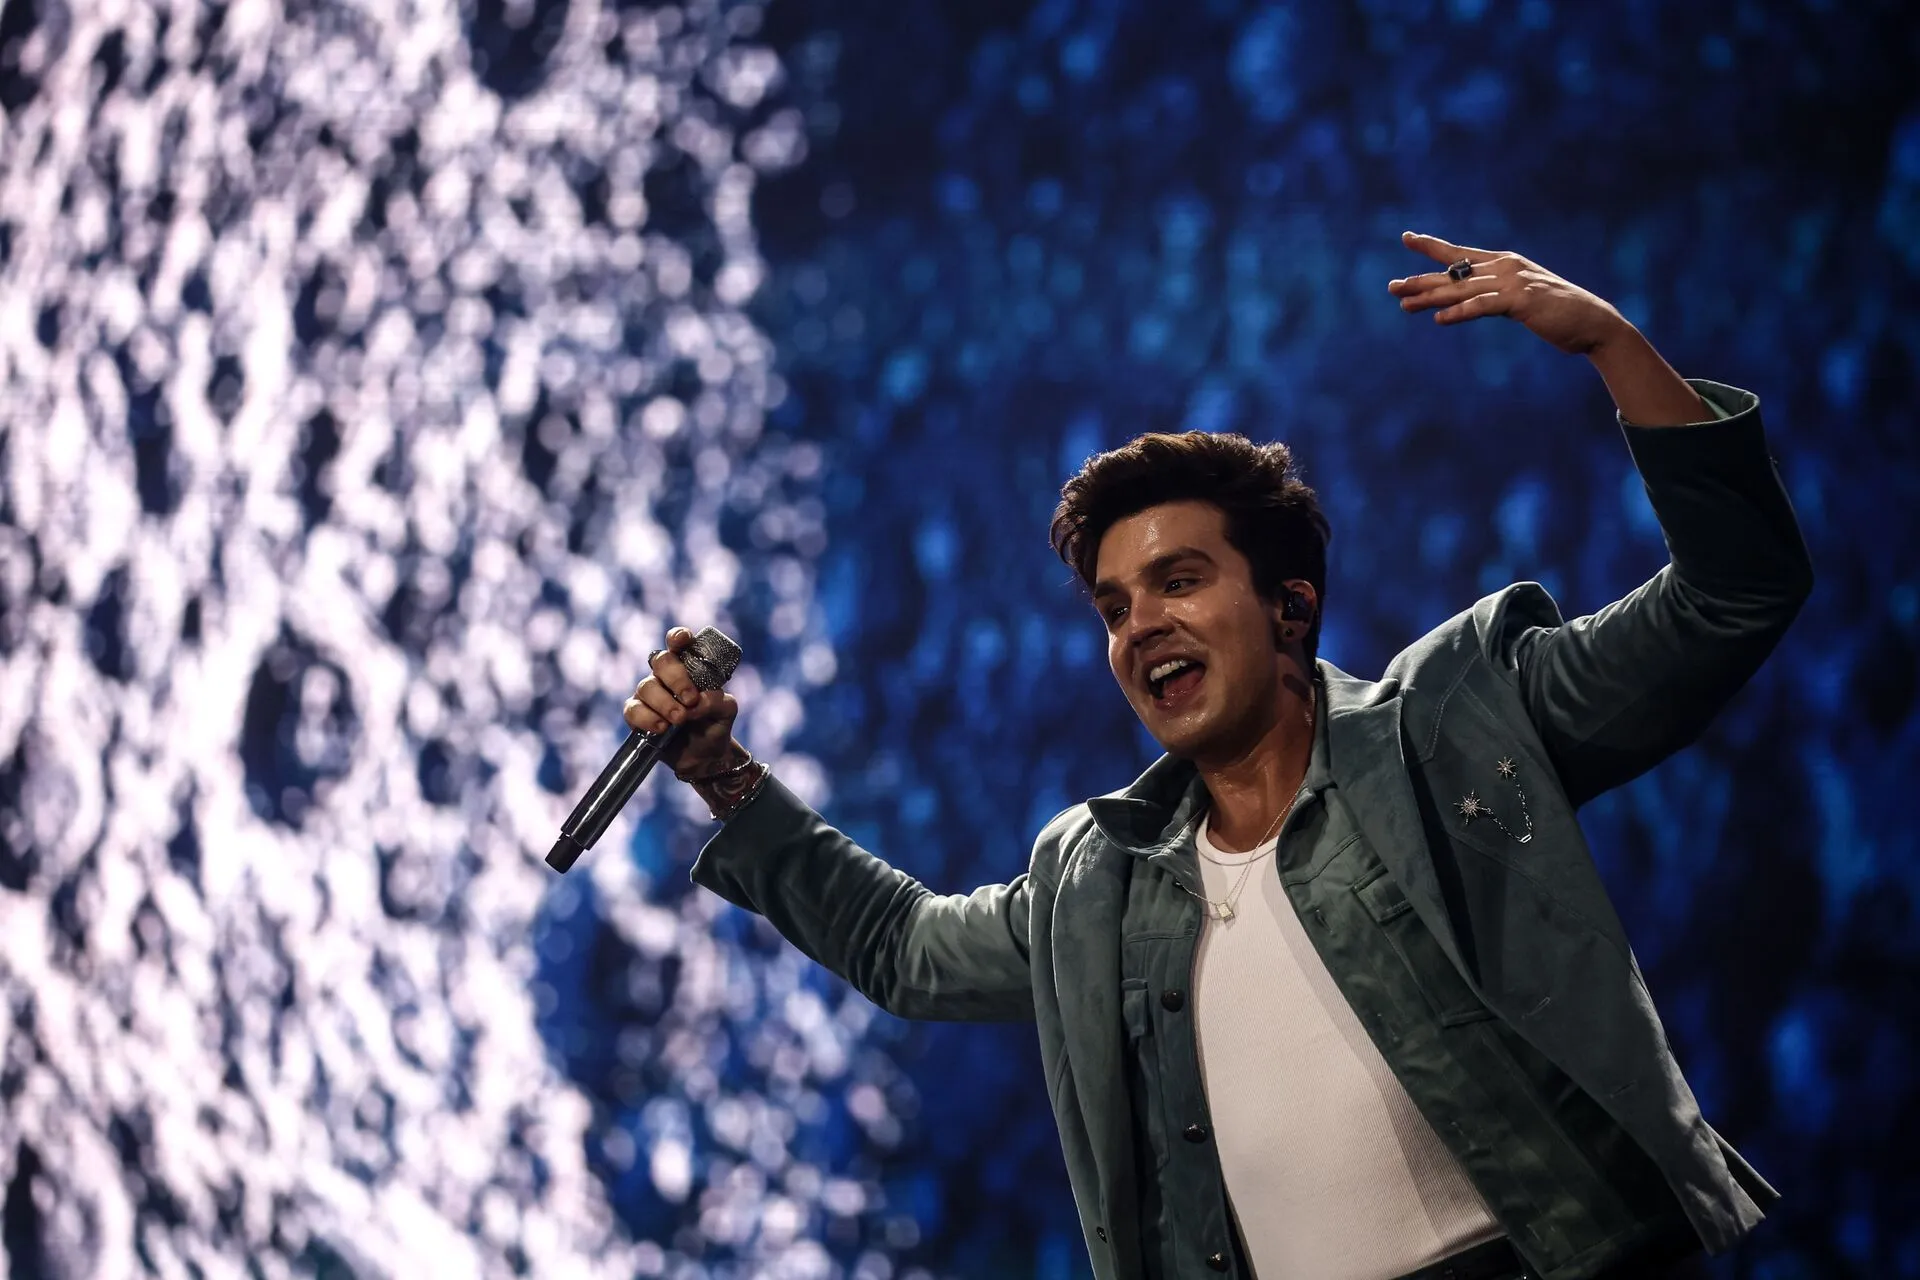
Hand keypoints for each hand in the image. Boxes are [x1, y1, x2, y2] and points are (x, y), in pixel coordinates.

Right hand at [623, 627, 741, 777]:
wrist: (705, 756)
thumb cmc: (715, 725)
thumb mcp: (727, 710)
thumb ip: (716, 700)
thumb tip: (694, 702)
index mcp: (688, 667)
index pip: (678, 643)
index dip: (678, 637)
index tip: (683, 640)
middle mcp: (665, 676)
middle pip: (661, 661)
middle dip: (676, 679)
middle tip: (690, 700)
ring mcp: (649, 694)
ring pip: (647, 686)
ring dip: (665, 703)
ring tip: (679, 720)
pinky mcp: (637, 715)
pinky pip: (633, 709)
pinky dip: (647, 718)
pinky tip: (662, 728)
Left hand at [1388, 231, 1630, 355]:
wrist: (1592, 324)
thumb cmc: (1555, 313)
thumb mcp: (1517, 301)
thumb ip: (1490, 297)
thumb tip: (1461, 303)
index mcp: (1504, 263)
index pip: (1460, 254)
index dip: (1432, 246)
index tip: (1407, 238)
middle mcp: (1506, 267)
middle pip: (1454, 273)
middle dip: (1420, 280)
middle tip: (1390, 287)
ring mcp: (1514, 282)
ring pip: (1463, 289)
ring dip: (1431, 297)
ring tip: (1404, 304)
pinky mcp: (1522, 301)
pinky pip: (1484, 306)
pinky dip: (1460, 311)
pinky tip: (1439, 319)